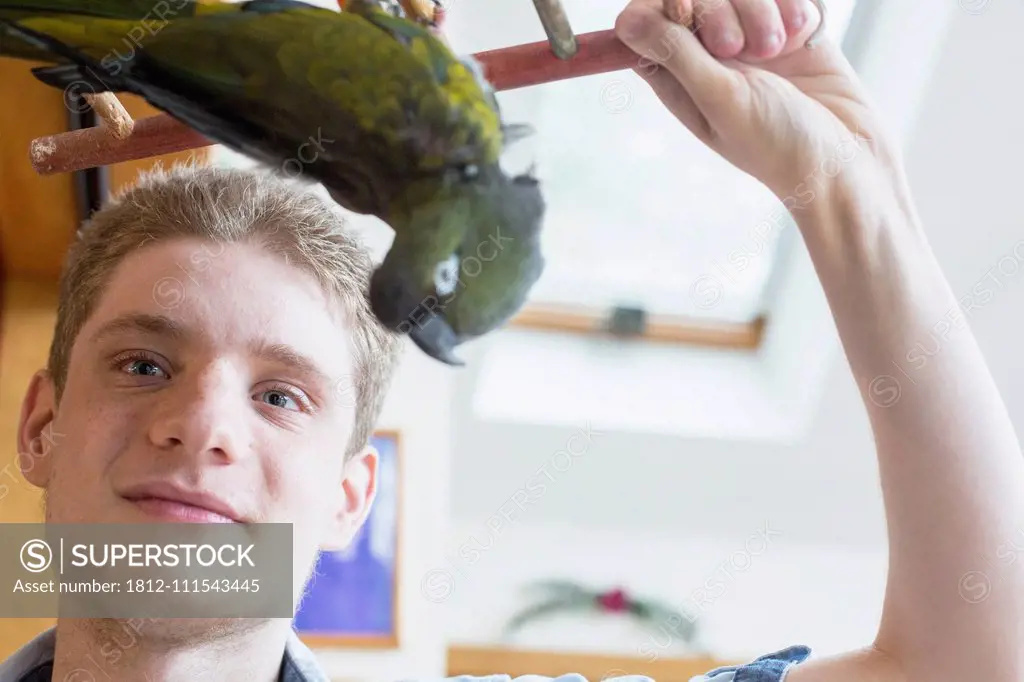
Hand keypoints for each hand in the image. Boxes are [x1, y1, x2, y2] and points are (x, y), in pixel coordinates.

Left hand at [614, 0, 898, 202]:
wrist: (848, 157)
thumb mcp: (721, 99)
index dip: (662, 6)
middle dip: (720, 9)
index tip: (686, 11)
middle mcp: (708, 55)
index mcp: (676, 78)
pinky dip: (794, 7)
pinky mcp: (790, 27)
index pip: (646, 19)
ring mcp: (749, 38)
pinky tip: (802, 38)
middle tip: (741, 48)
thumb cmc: (777, 143)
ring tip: (777, 49)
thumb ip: (676, 54)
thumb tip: (627, 21)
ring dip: (761, 8)